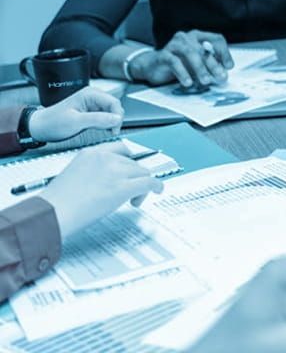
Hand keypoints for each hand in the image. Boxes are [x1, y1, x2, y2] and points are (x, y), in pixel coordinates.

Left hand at [28, 88, 122, 141]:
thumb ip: (97, 119)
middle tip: (111, 131)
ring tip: (104, 131)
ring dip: (110, 122)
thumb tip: (116, 118)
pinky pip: (105, 118)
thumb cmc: (52, 122)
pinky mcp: (91, 113)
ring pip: (111, 113)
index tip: (115, 128)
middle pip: (114, 107)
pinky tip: (101, 129)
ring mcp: (92, 105)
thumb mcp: (75, 122)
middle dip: (115, 119)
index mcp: (90, 94)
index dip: (117, 116)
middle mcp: (93, 97)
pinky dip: (106, 124)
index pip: (113, 102)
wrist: (40, 128)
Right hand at [37, 141, 163, 238]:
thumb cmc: (56, 202)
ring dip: (142, 185)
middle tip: (130, 192)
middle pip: (133, 163)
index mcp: (90, 154)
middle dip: (134, 177)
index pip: (119, 149)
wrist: (51, 213)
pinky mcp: (122, 187)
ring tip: (134, 199)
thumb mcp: (74, 176)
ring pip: (142, 172)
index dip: (129, 160)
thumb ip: (92, 173)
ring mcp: (115, 172)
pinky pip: (149, 182)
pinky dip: (156, 186)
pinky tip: (157, 191)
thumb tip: (106, 182)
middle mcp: (104, 158)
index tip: (131, 168)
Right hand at [129, 30, 232, 87]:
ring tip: (206, 81)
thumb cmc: (179, 64)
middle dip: (214, 64)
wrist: (152, 66)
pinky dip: (183, 73)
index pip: (216, 39)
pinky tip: (188, 82)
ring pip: (190, 53)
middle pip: (204, 48)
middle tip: (221, 77)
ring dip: (200, 68)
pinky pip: (174, 62)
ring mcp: (174, 45)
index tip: (229, 66)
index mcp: (198, 36)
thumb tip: (223, 73)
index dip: (224, 53)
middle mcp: (187, 38)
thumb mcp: (197, 64)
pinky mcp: (163, 55)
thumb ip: (209, 64)